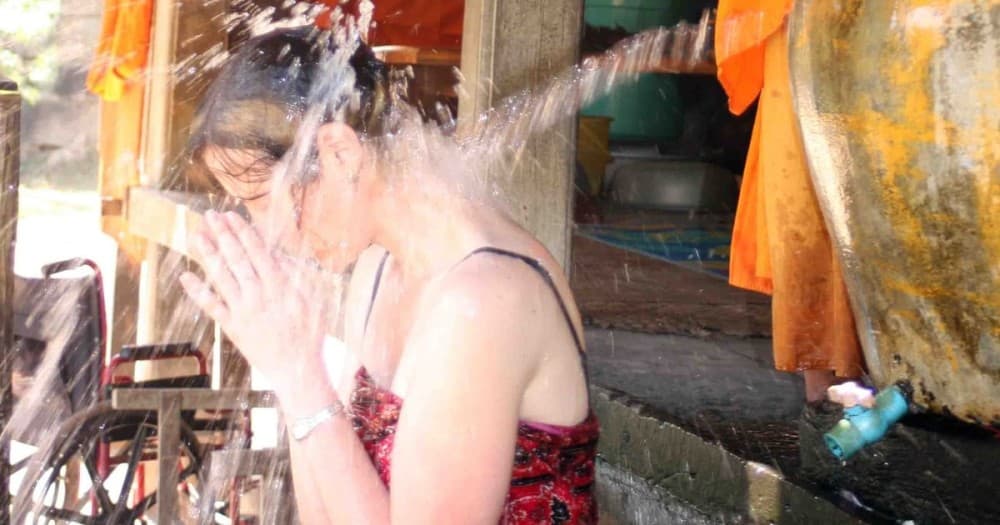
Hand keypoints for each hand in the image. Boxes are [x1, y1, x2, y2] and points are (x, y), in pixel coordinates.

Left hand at [180, 211, 338, 394]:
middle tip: (209, 216)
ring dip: (208, 255)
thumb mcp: (313, 301)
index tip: (231, 216)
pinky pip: (212, 307)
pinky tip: (186, 277)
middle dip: (222, 235)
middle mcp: (258, 295)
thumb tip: (277, 256)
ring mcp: (243, 311)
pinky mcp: (233, 328)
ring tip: (197, 235)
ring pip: (222, 277)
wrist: (299, 370)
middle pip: (236, 259)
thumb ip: (295, 277)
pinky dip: (198, 292)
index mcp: (280, 286)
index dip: (242, 232)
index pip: (257, 252)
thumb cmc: (311, 335)